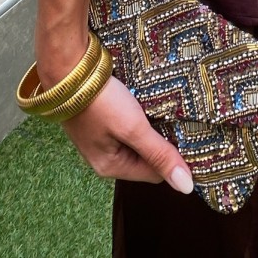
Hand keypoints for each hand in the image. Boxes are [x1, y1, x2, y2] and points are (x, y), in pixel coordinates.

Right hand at [59, 73, 194, 192]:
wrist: (68, 70)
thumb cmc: (100, 102)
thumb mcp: (133, 128)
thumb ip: (159, 155)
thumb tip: (186, 187)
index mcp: (111, 167)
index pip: (154, 174)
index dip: (172, 159)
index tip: (189, 139)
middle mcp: (105, 158)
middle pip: (145, 158)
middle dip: (161, 142)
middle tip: (178, 121)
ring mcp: (101, 139)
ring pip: (137, 141)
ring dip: (151, 128)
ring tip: (164, 111)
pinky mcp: (100, 121)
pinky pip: (127, 127)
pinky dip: (139, 118)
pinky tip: (146, 104)